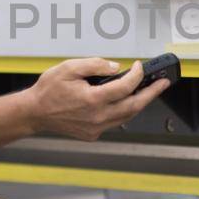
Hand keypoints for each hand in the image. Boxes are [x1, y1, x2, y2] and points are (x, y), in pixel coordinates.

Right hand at [23, 58, 169, 140]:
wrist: (34, 113)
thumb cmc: (49, 89)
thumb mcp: (69, 68)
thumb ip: (95, 65)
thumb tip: (116, 67)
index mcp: (93, 100)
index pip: (125, 87)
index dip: (136, 75)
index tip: (139, 65)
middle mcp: (97, 117)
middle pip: (134, 106)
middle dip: (152, 93)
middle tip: (164, 83)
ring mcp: (96, 128)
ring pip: (127, 116)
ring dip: (140, 103)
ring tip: (150, 91)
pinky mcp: (93, 134)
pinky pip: (115, 122)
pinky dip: (124, 111)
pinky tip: (127, 101)